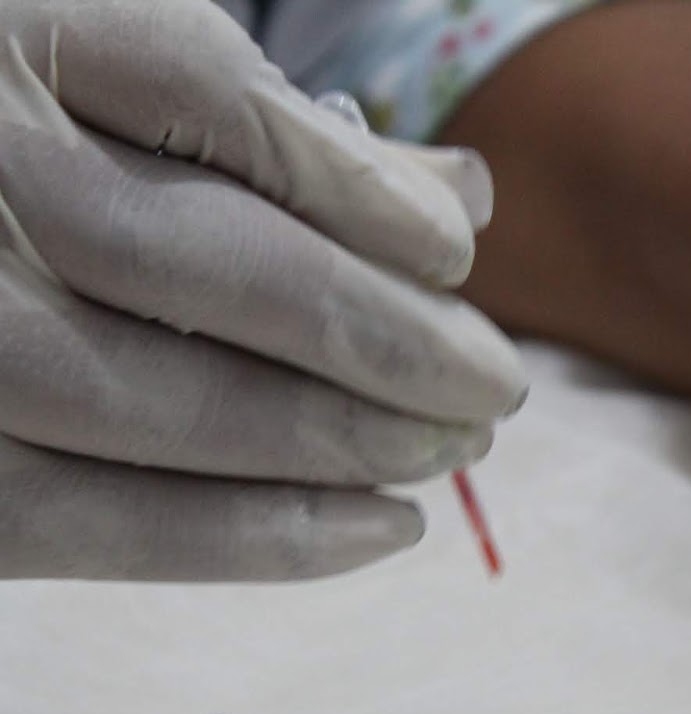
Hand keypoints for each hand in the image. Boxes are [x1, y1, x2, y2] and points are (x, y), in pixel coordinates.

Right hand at [0, 0, 527, 580]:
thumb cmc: (67, 176)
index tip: (455, 253)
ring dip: (333, 439)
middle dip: (376, 333)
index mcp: (12, 37)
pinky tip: (383, 528)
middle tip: (492, 385)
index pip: (190, 85)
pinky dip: (258, 536)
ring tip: (449, 448)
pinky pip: (95, 521)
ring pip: (144, 397)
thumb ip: (288, 138)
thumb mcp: (142, 103)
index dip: (347, 182)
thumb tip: (464, 197)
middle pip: (189, 257)